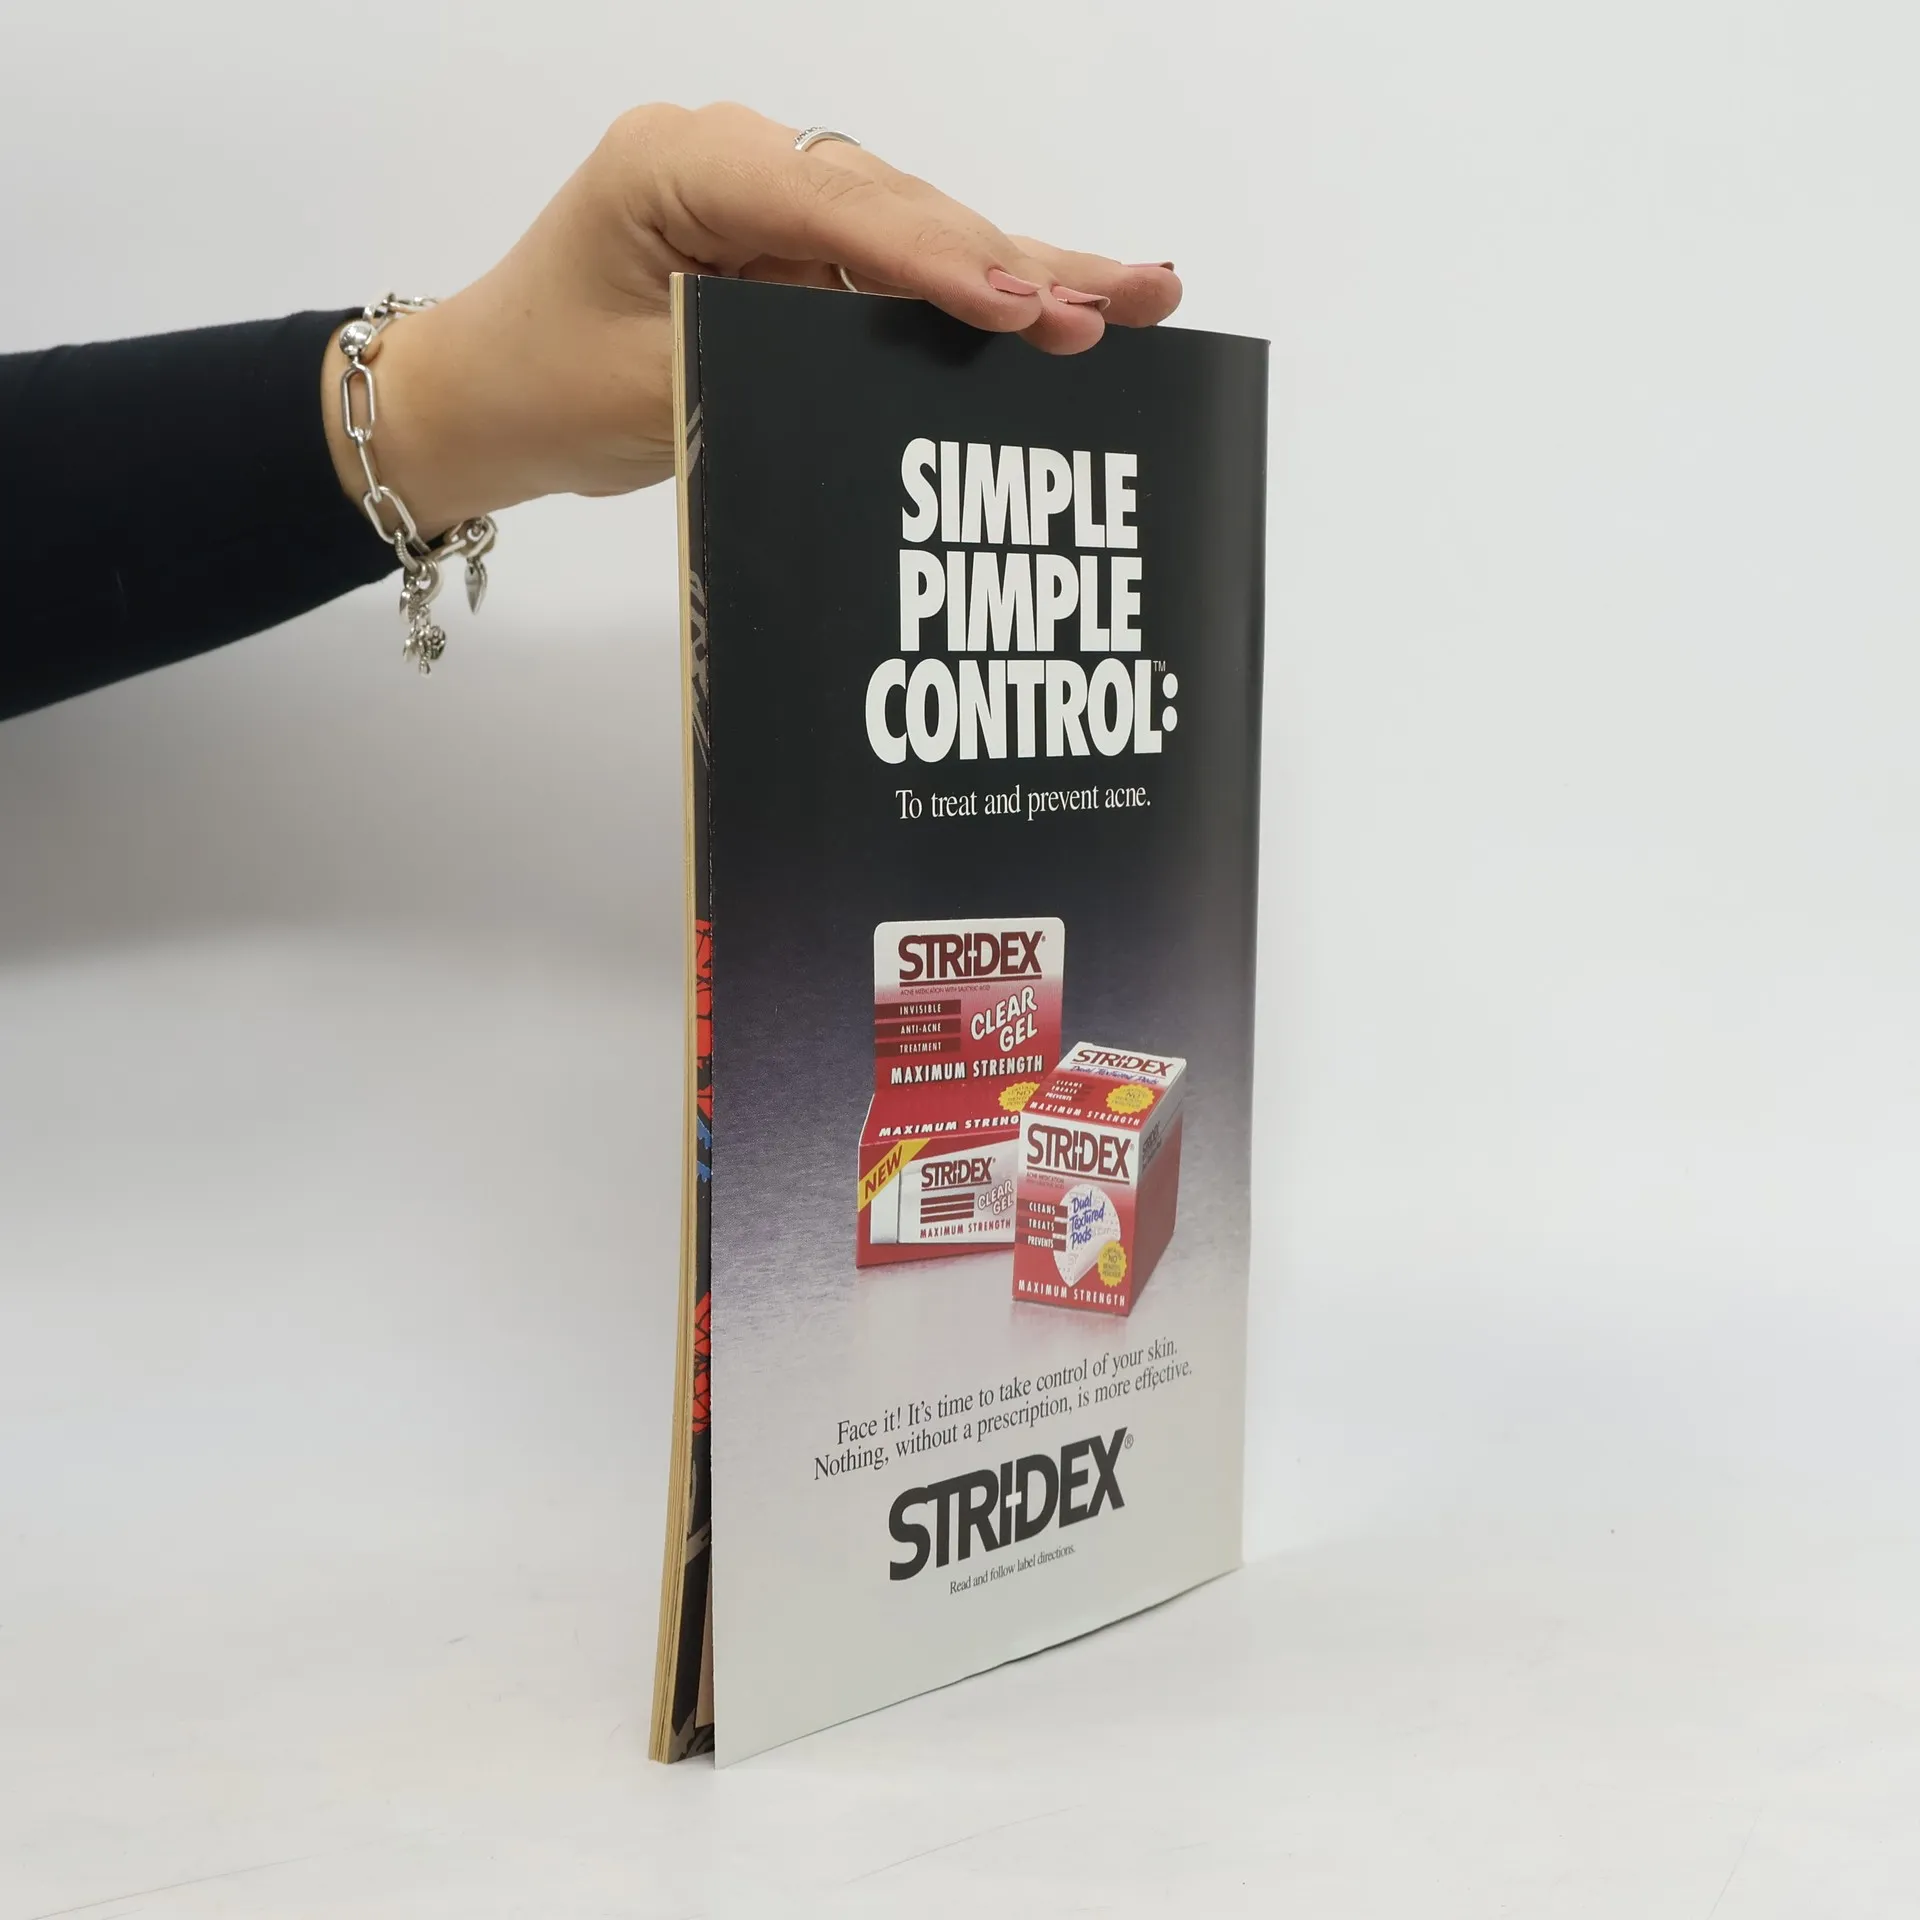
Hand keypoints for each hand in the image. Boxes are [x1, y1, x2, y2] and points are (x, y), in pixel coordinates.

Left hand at [323, 102, 1181, 534]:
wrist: (485, 395)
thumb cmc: (541, 384)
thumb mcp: (646, 388)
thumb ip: (766, 361)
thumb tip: (897, 363)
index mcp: (678, 163)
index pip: (832, 206)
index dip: (934, 260)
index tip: (1020, 305)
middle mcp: (734, 161)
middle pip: (897, 205)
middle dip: (1010, 261)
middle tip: (1122, 301)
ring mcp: (768, 200)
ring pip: (914, 229)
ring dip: (1019, 271)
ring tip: (1133, 297)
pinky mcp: (790, 248)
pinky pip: (893, 266)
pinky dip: (971, 292)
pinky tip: (1062, 296)